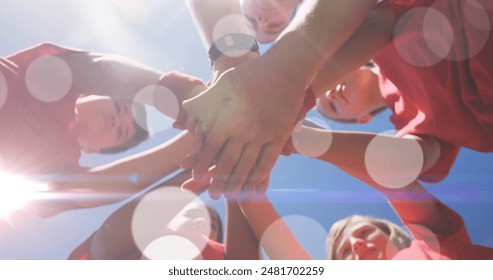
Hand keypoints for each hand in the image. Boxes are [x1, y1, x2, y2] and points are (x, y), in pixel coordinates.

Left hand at [182, 55, 306, 198]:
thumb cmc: (253, 72)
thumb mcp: (225, 81)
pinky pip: (269, 159)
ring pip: (248, 164)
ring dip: (238, 182)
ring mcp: (265, 134)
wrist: (287, 68)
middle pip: (228, 161)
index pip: (211, 146)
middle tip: (212, 194)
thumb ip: (206, 99)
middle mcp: (246, 130)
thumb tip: (186, 108)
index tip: (194, 176)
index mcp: (230, 117)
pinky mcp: (280, 135)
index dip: (202, 162)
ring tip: (230, 195)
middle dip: (218, 180)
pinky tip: (254, 183)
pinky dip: (260, 173)